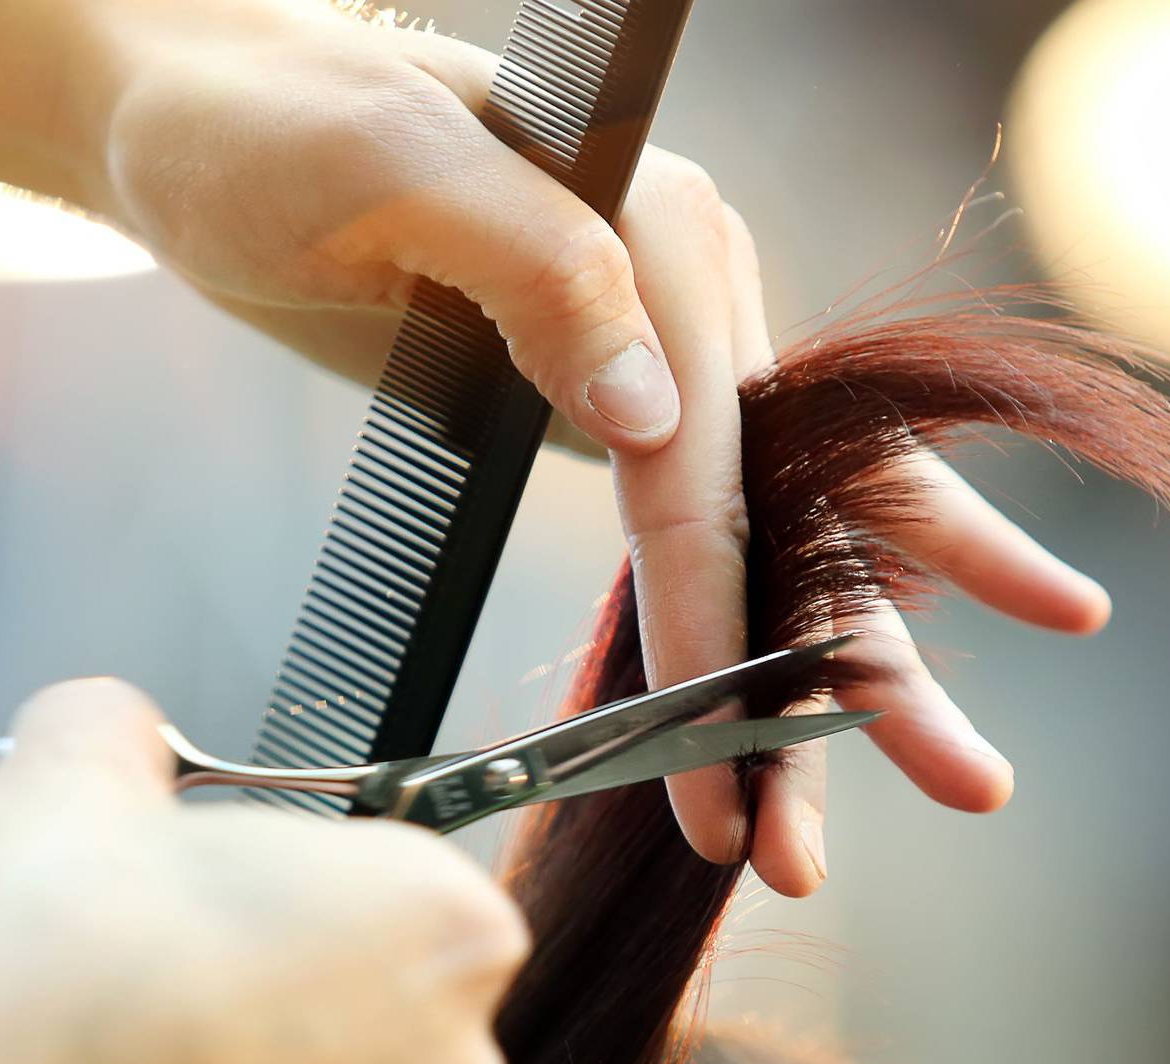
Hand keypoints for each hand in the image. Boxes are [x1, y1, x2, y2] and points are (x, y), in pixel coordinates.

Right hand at [0, 679, 526, 1063]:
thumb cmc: (22, 975)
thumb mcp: (64, 780)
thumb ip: (122, 732)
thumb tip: (112, 727)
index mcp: (444, 927)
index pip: (422, 895)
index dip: (324, 893)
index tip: (253, 903)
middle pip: (395, 1027)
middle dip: (307, 1012)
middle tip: (184, 995)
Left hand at [90, 2, 1112, 896]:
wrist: (196, 116)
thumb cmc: (267, 123)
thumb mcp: (383, 165)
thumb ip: (538, 268)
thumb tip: (652, 416)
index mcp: (663, 231)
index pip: (710, 464)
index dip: (723, 625)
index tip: (721, 767)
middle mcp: (694, 298)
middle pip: (808, 509)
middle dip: (873, 670)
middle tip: (973, 788)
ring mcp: (667, 358)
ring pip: (776, 545)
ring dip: (820, 694)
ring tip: (827, 840)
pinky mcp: (616, 408)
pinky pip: (706, 541)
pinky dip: (741, 647)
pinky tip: (782, 731)